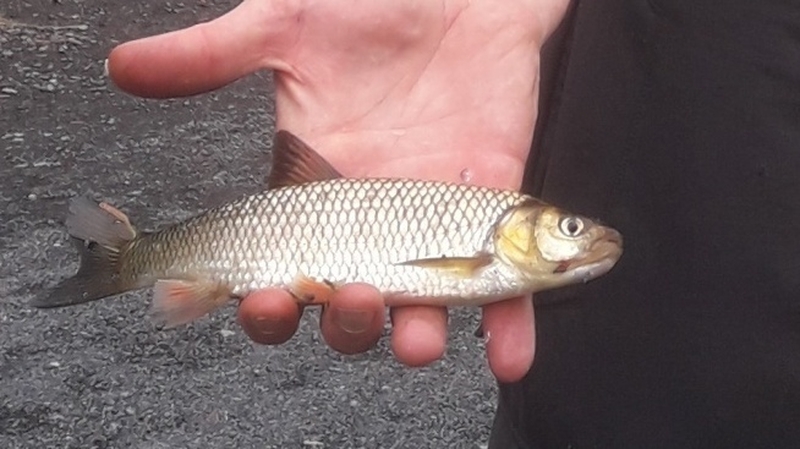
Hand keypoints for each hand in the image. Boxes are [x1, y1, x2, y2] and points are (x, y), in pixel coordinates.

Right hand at [107, 0, 568, 382]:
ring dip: (416, 334)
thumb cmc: (367, 6)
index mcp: (315, 192)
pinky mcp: (492, 206)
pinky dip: (510, 324)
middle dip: (340, 321)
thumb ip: (210, 56)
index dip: (261, 299)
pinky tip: (508, 357)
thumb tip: (122, 67)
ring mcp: (435, 222)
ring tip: (414, 342)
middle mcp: (373, 222)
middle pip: (346, 305)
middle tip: (334, 296)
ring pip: (420, 306)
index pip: (280, 270)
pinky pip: (503, 281)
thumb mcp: (282, 28)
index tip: (251, 297)